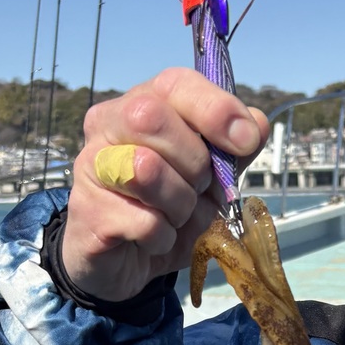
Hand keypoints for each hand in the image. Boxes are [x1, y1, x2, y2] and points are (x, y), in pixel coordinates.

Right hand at [62, 69, 267, 302]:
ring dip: (180, 205)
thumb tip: (257, 123)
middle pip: (150, 117)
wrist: (121, 261)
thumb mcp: (208, 180)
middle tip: (198, 189)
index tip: (245, 141)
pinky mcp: (87, 211)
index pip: (175, 83)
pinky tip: (152, 240)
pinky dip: (163, 239)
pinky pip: (144, 222)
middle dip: (193, 162)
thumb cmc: (165, 209)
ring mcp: (91, 166)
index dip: (215, 109)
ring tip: (174, 217)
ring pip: (146, 169)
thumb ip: (232, 151)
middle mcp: (107, 125)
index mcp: (141, 103)